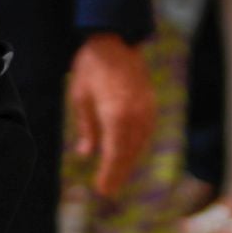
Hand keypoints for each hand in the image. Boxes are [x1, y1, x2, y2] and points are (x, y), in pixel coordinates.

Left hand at [68, 33, 155, 196]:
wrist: (116, 41)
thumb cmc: (92, 67)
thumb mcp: (80, 97)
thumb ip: (86, 127)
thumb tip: (85, 153)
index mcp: (116, 116)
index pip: (114, 153)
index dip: (109, 174)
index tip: (102, 189)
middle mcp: (135, 116)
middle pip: (128, 153)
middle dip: (118, 173)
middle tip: (108, 191)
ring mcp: (146, 110)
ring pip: (139, 144)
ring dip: (128, 162)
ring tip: (116, 177)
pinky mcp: (150, 105)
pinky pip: (145, 133)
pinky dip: (136, 147)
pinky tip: (128, 154)